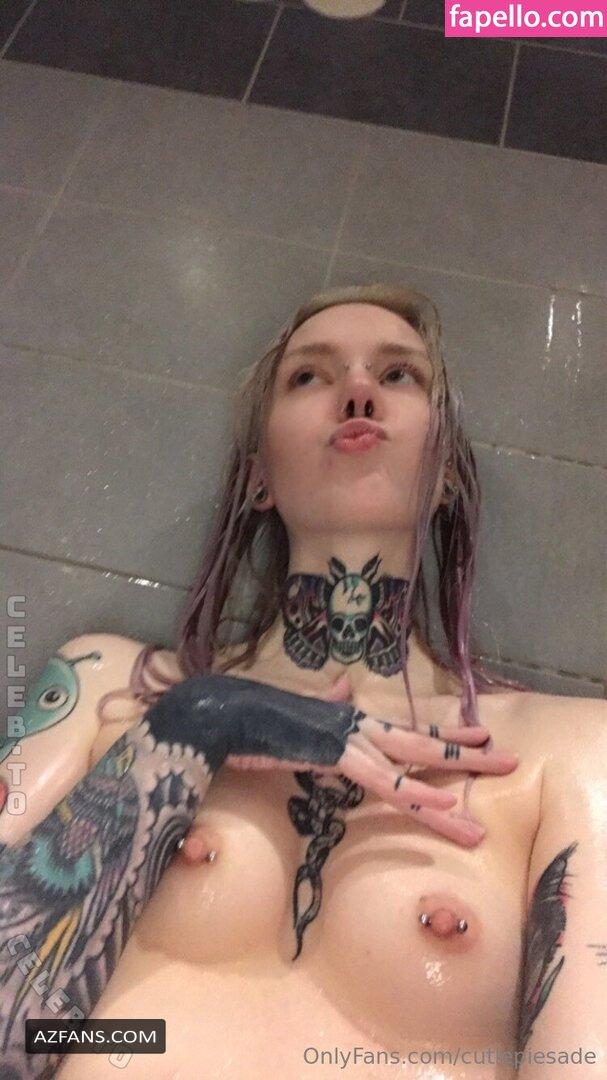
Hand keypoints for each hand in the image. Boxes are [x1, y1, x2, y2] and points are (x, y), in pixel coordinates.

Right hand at [172, 671, 514, 854]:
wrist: (223, 709)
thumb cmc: (255, 715)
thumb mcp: (300, 711)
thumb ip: (326, 700)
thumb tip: (344, 684)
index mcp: (352, 718)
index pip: (407, 728)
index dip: (445, 733)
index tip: (479, 736)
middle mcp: (357, 724)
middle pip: (421, 742)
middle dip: (465, 755)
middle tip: (507, 760)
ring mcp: (348, 738)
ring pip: (408, 769)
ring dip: (444, 797)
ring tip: (476, 826)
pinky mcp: (334, 754)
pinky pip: (380, 781)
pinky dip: (410, 794)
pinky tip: (438, 806)